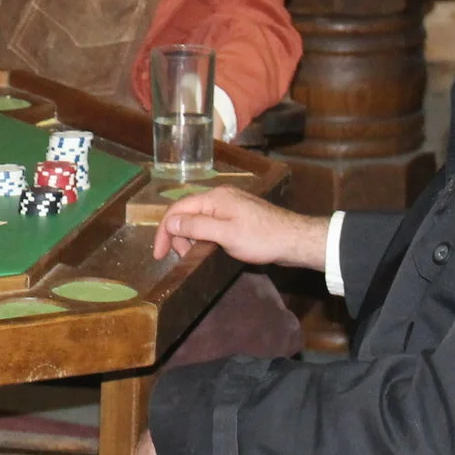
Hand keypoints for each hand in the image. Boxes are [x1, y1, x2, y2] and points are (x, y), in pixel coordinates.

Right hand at [154, 186, 327, 268]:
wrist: (295, 239)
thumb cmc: (261, 238)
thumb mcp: (225, 235)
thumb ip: (197, 226)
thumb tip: (172, 222)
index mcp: (214, 198)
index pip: (177, 209)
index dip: (164, 232)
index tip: (159, 255)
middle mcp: (219, 196)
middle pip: (186, 213)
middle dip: (178, 236)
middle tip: (183, 258)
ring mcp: (230, 205)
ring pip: (198, 218)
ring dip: (191, 237)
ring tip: (195, 255)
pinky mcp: (237, 215)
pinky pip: (211, 222)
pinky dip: (204, 236)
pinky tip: (208, 248)